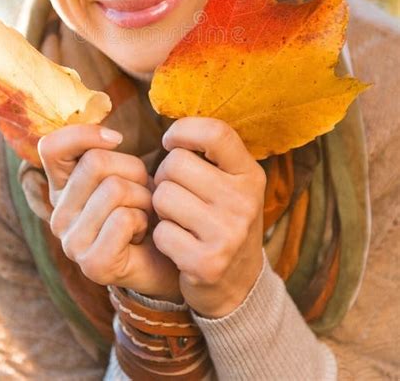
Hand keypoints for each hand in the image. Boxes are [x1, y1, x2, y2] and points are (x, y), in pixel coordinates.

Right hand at [38, 124, 181, 299]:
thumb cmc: (146, 208)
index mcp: (61, 190)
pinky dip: (143, 220)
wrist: (168, 256)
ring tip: (144, 214)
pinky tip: (142, 234)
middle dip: (133, 171)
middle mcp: (58, 216)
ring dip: (143, 197)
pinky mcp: (92, 264)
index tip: (117, 139)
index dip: (84, 134)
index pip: (51, 148)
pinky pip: (124, 218)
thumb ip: (105, 152)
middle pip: (95, 162)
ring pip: (113, 188)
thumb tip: (112, 136)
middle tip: (141, 193)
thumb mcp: (125, 172)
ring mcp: (72, 243)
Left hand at [152, 117, 265, 317]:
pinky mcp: (208, 262)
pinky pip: (161, 232)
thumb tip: (173, 127)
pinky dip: (162, 237)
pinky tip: (178, 244)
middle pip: (176, 163)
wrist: (239, 284)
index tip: (172, 142)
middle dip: (164, 175)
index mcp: (250, 175)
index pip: (216, 133)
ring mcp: (228, 233)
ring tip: (177, 217)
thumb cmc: (223, 220)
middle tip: (175, 192)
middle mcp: (244, 201)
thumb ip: (211, 155)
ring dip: (161, 207)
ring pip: (163, 195)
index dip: (184, 130)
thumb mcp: (232, 184)